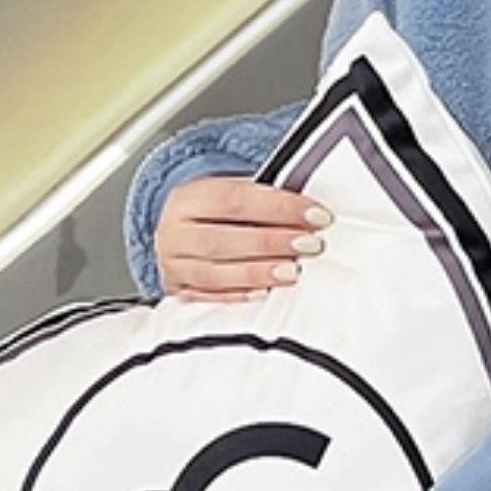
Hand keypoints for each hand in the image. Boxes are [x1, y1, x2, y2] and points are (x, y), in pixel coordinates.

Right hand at [152, 171, 333, 298]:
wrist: (178, 232)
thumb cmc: (213, 213)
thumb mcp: (230, 193)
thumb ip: (262, 200)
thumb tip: (307, 212)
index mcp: (188, 198)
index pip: (237, 198)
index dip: (280, 208)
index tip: (316, 216)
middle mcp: (175, 231)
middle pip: (224, 239)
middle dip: (272, 243)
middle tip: (309, 245)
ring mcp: (174, 264)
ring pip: (215, 273)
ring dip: (258, 273)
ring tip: (292, 272)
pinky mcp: (178, 290)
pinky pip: (208, 297)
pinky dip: (238, 296)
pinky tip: (263, 293)